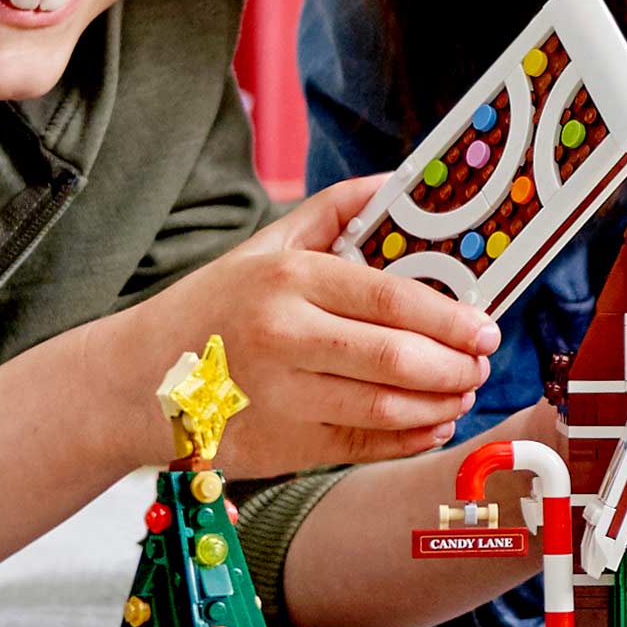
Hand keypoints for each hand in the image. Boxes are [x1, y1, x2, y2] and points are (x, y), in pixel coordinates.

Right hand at [106, 176, 499, 475]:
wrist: (139, 380)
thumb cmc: (216, 306)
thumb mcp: (267, 246)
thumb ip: (335, 211)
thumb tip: (401, 181)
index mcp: (288, 281)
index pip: (392, 300)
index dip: (452, 319)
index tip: (487, 328)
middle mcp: (285, 339)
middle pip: (398, 359)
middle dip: (458, 366)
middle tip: (481, 364)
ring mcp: (284, 398)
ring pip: (389, 408)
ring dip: (442, 404)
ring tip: (462, 392)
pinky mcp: (285, 446)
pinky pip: (368, 446)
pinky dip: (413, 438)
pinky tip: (432, 423)